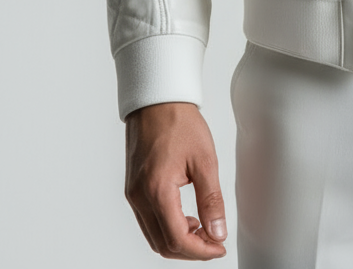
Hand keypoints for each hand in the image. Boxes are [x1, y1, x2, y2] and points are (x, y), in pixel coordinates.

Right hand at [124, 101, 227, 259]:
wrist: (157, 102)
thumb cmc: (179, 123)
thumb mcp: (205, 160)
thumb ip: (211, 200)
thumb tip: (218, 231)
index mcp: (157, 191)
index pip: (177, 239)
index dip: (200, 251)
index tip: (219, 248)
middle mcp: (139, 198)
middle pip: (162, 244)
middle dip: (190, 250)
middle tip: (214, 242)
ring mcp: (133, 195)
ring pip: (153, 236)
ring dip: (178, 240)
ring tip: (204, 228)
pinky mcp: (133, 189)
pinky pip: (148, 221)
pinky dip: (167, 227)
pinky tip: (187, 217)